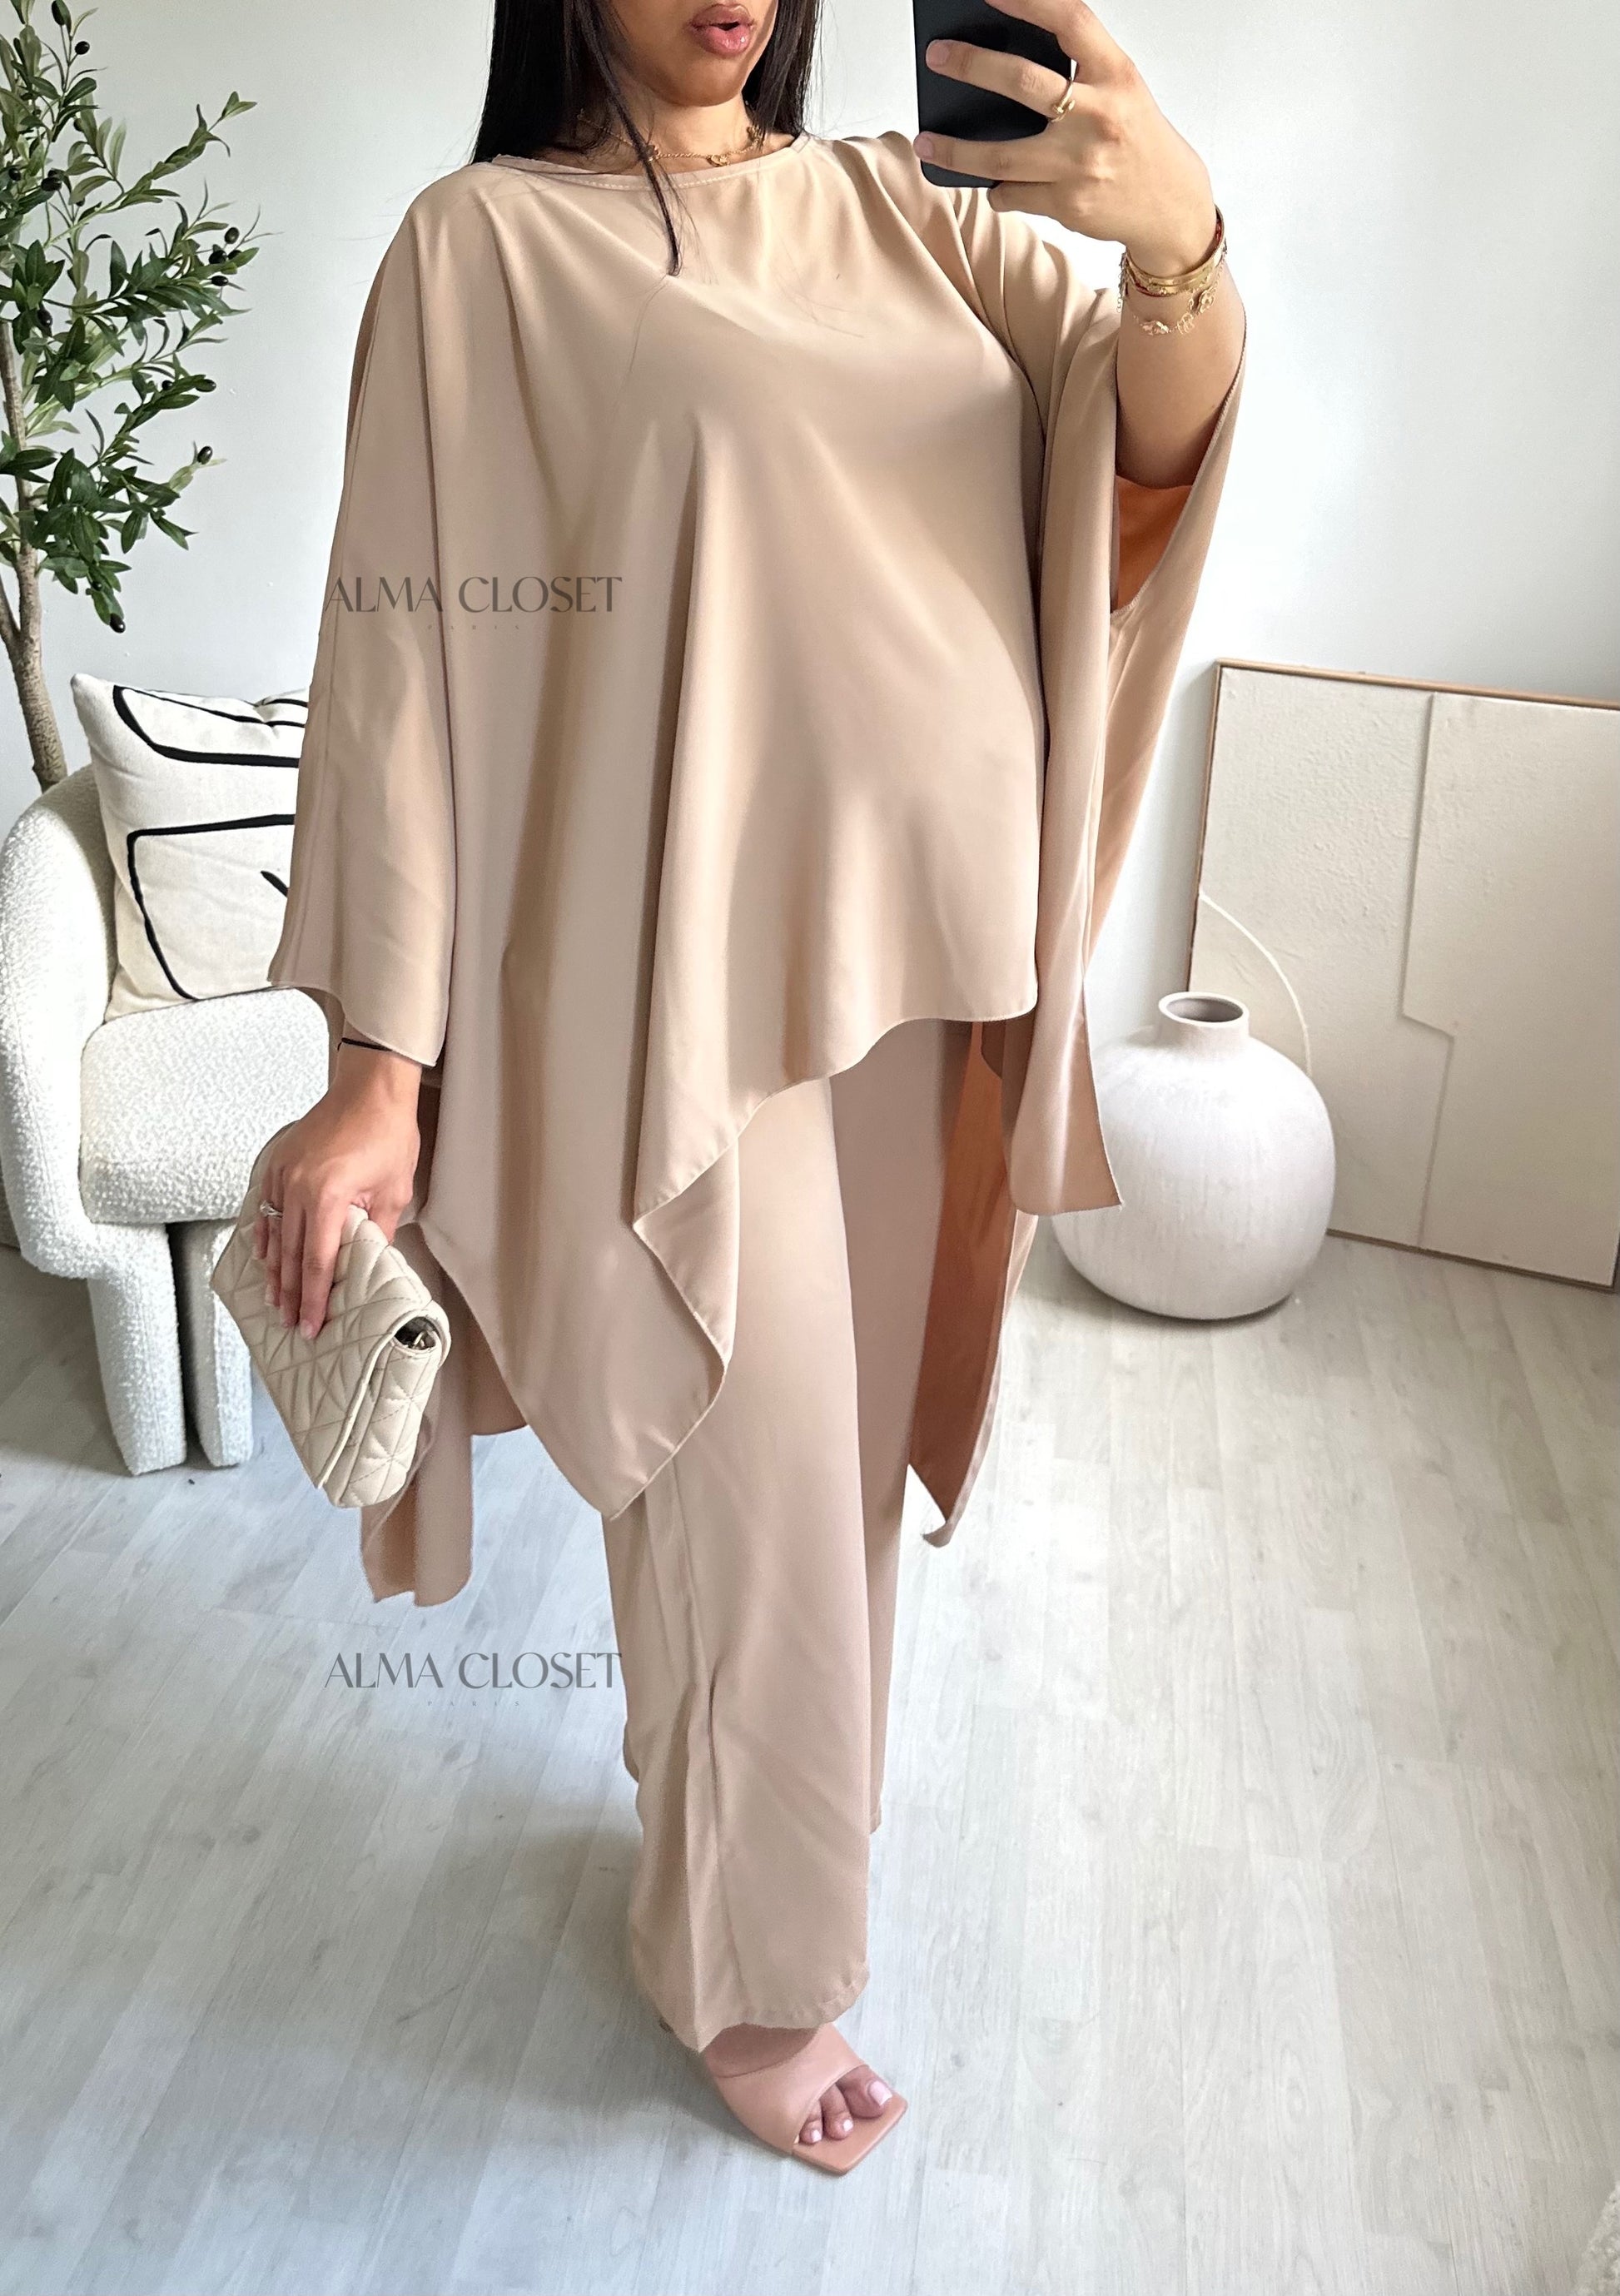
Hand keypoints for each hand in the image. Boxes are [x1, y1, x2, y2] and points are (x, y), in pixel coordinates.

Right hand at [253, 1047, 422, 1339]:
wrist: (370, 1089)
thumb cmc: (387, 1133)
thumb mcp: (393, 1191)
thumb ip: (377, 1233)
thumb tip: (369, 1265)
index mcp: (327, 1195)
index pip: (316, 1262)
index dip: (313, 1298)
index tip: (311, 1324)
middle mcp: (297, 1186)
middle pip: (290, 1255)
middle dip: (291, 1294)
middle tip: (291, 1323)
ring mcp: (282, 1174)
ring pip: (274, 1235)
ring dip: (274, 1271)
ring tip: (276, 1300)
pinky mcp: (278, 1164)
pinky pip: (267, 1209)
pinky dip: (266, 1236)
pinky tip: (266, 1257)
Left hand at [914, 0, 1218, 276]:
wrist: (1170, 206)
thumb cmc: (1135, 139)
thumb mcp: (1120, 90)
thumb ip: (1077, 71)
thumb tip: (1003, 59)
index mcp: (1117, 75)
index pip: (1070, 21)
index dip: (1028, 0)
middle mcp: (1100, 116)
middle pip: (1023, 82)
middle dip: (972, 65)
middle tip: (937, 55)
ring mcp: (1081, 164)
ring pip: (1002, 156)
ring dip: (957, 150)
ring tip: (927, 140)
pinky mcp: (1069, 204)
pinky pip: (1014, 193)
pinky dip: (998, 188)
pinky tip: (994, 183)